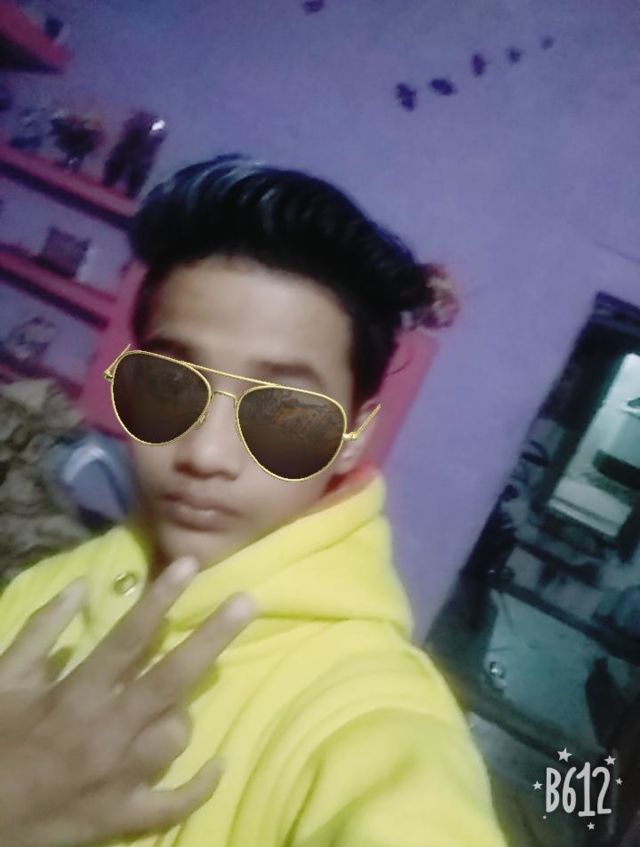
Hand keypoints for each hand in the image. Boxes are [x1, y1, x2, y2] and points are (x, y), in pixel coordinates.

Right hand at [0, 556, 257, 846]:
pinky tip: (219, 765)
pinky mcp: (121, 817)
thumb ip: (41, 630)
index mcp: (76, 695)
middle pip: (170, 679)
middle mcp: (106, 733)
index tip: (189, 564)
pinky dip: (199, 787)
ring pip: (175, 738)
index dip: (160, 599)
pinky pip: (172, 805)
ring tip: (177, 703)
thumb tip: (80, 586)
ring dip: (183, 713)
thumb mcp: (3, 678)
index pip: (128, 638)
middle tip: (247, 603)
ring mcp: (118, 779)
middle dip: (212, 638)